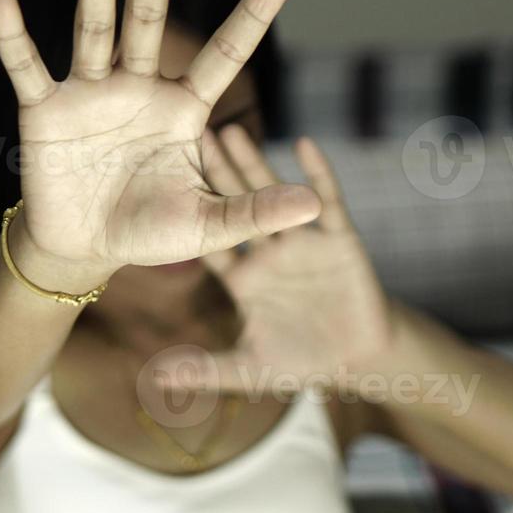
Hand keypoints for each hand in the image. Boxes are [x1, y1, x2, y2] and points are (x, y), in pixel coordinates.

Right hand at [0, 0, 321, 273]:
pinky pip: (27, 68)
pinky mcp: (46, 112)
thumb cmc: (147, 231)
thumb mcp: (207, 226)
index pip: (224, 53)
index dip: (252, 16)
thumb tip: (314, 207)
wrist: (84, 249)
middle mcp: (137, 89)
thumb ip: (254, 213)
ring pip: (95, 33)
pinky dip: (13, 36)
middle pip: (148, 23)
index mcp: (182, 109)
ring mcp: (90, 94)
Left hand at [174, 126, 395, 395]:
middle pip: (236, 206)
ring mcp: (302, 242)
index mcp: (244, 279)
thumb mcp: (248, 369)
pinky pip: (327, 201)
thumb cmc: (303, 362)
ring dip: (255, 164)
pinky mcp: (338, 239)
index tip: (159, 183)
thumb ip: (204, 371)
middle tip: (191, 135)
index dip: (187, 213)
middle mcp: (269, 253)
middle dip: (215, 174)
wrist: (359, 360)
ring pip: (274, 195)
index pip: (210, 240)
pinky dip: (317, 174)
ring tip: (233, 130)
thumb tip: (153, 381)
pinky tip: (304, 144)